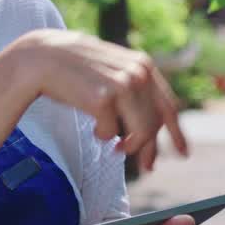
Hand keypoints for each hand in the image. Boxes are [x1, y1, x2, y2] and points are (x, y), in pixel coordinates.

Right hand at [12, 29, 187, 170]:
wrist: (40, 57)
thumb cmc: (75, 68)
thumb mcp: (112, 70)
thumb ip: (133, 87)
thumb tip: (152, 124)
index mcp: (143, 65)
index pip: (168, 105)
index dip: (177, 133)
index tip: (184, 153)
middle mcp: (138, 73)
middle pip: (154, 124)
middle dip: (150, 149)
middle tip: (146, 167)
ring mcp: (122, 84)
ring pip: (140, 132)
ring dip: (129, 146)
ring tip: (117, 147)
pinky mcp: (103, 98)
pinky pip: (110, 134)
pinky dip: (103, 136)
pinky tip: (93, 128)